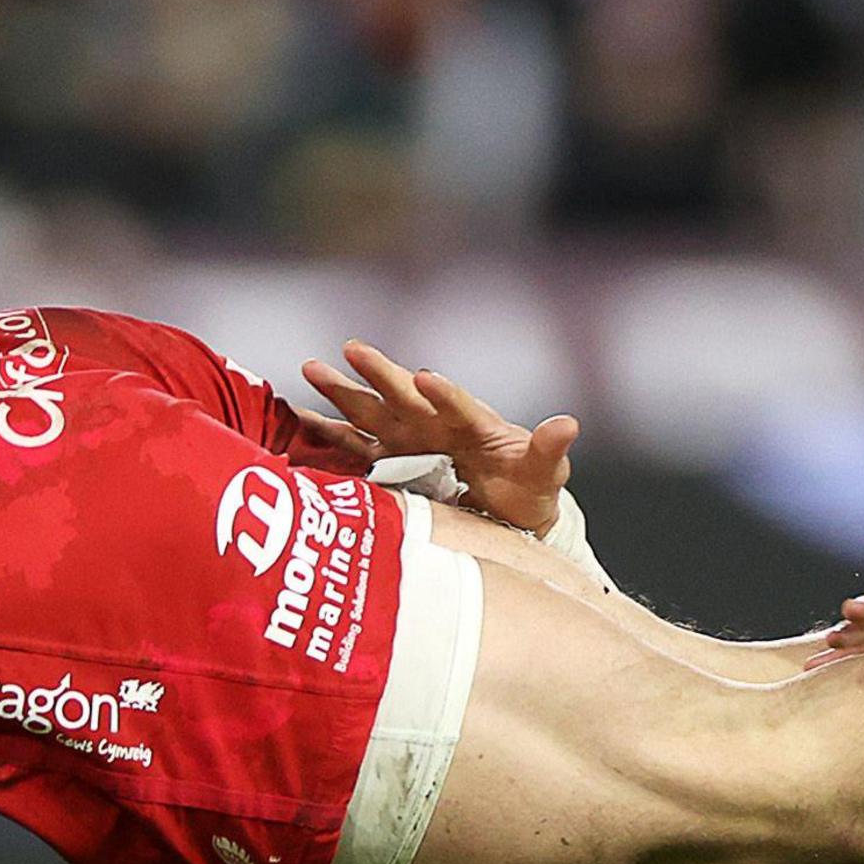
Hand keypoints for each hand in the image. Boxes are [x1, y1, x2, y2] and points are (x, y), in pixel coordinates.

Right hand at [298, 338, 578, 535]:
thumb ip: (549, 451)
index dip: (444, 394)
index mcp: (473, 424)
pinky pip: (351, 448)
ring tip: (310, 368)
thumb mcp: (543, 474)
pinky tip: (294, 422)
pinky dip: (324, 436)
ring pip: (370, 413)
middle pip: (404, 396)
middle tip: (352, 348)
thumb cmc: (527, 489)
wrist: (505, 515)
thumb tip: (568, 423)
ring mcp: (407, 442)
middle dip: (378, 374)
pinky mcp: (387, 463)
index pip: (459, 405)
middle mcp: (434, 424)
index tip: (426, 377)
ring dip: (342, 393)